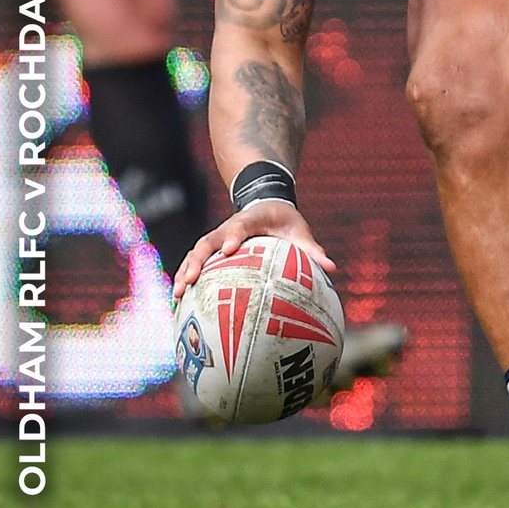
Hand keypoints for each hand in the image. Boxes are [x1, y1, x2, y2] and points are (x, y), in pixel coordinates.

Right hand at [172, 198, 336, 298]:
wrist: (266, 203)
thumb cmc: (285, 221)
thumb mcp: (300, 231)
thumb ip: (312, 249)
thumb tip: (332, 268)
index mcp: (250, 220)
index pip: (239, 226)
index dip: (232, 236)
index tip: (228, 249)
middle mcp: (228, 229)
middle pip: (207, 242)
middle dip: (197, 260)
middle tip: (189, 280)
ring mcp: (217, 238)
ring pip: (196, 253)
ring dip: (185, 271)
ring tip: (177, 295)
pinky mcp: (212, 249)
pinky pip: (196, 262)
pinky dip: (186, 278)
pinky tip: (180, 303)